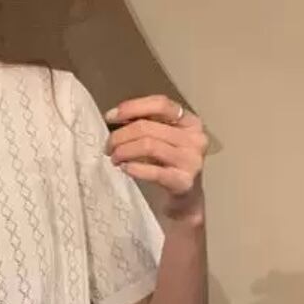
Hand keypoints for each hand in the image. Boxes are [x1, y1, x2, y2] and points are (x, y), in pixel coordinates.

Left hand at [105, 95, 208, 221]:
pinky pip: (153, 171)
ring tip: (114, 158)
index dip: (132, 107)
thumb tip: (114, 115)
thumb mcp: (161, 138)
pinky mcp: (184, 182)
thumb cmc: (167, 164)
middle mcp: (195, 138)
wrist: (185, 200)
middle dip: (120, 136)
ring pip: (148, 146)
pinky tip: (125, 168)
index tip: (109, 117)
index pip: (160, 104)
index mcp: (190, 121)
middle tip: (108, 147)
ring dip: (123, 151)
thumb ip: (144, 123)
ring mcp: (192, 160)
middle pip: (148, 127)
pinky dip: (134, 168)